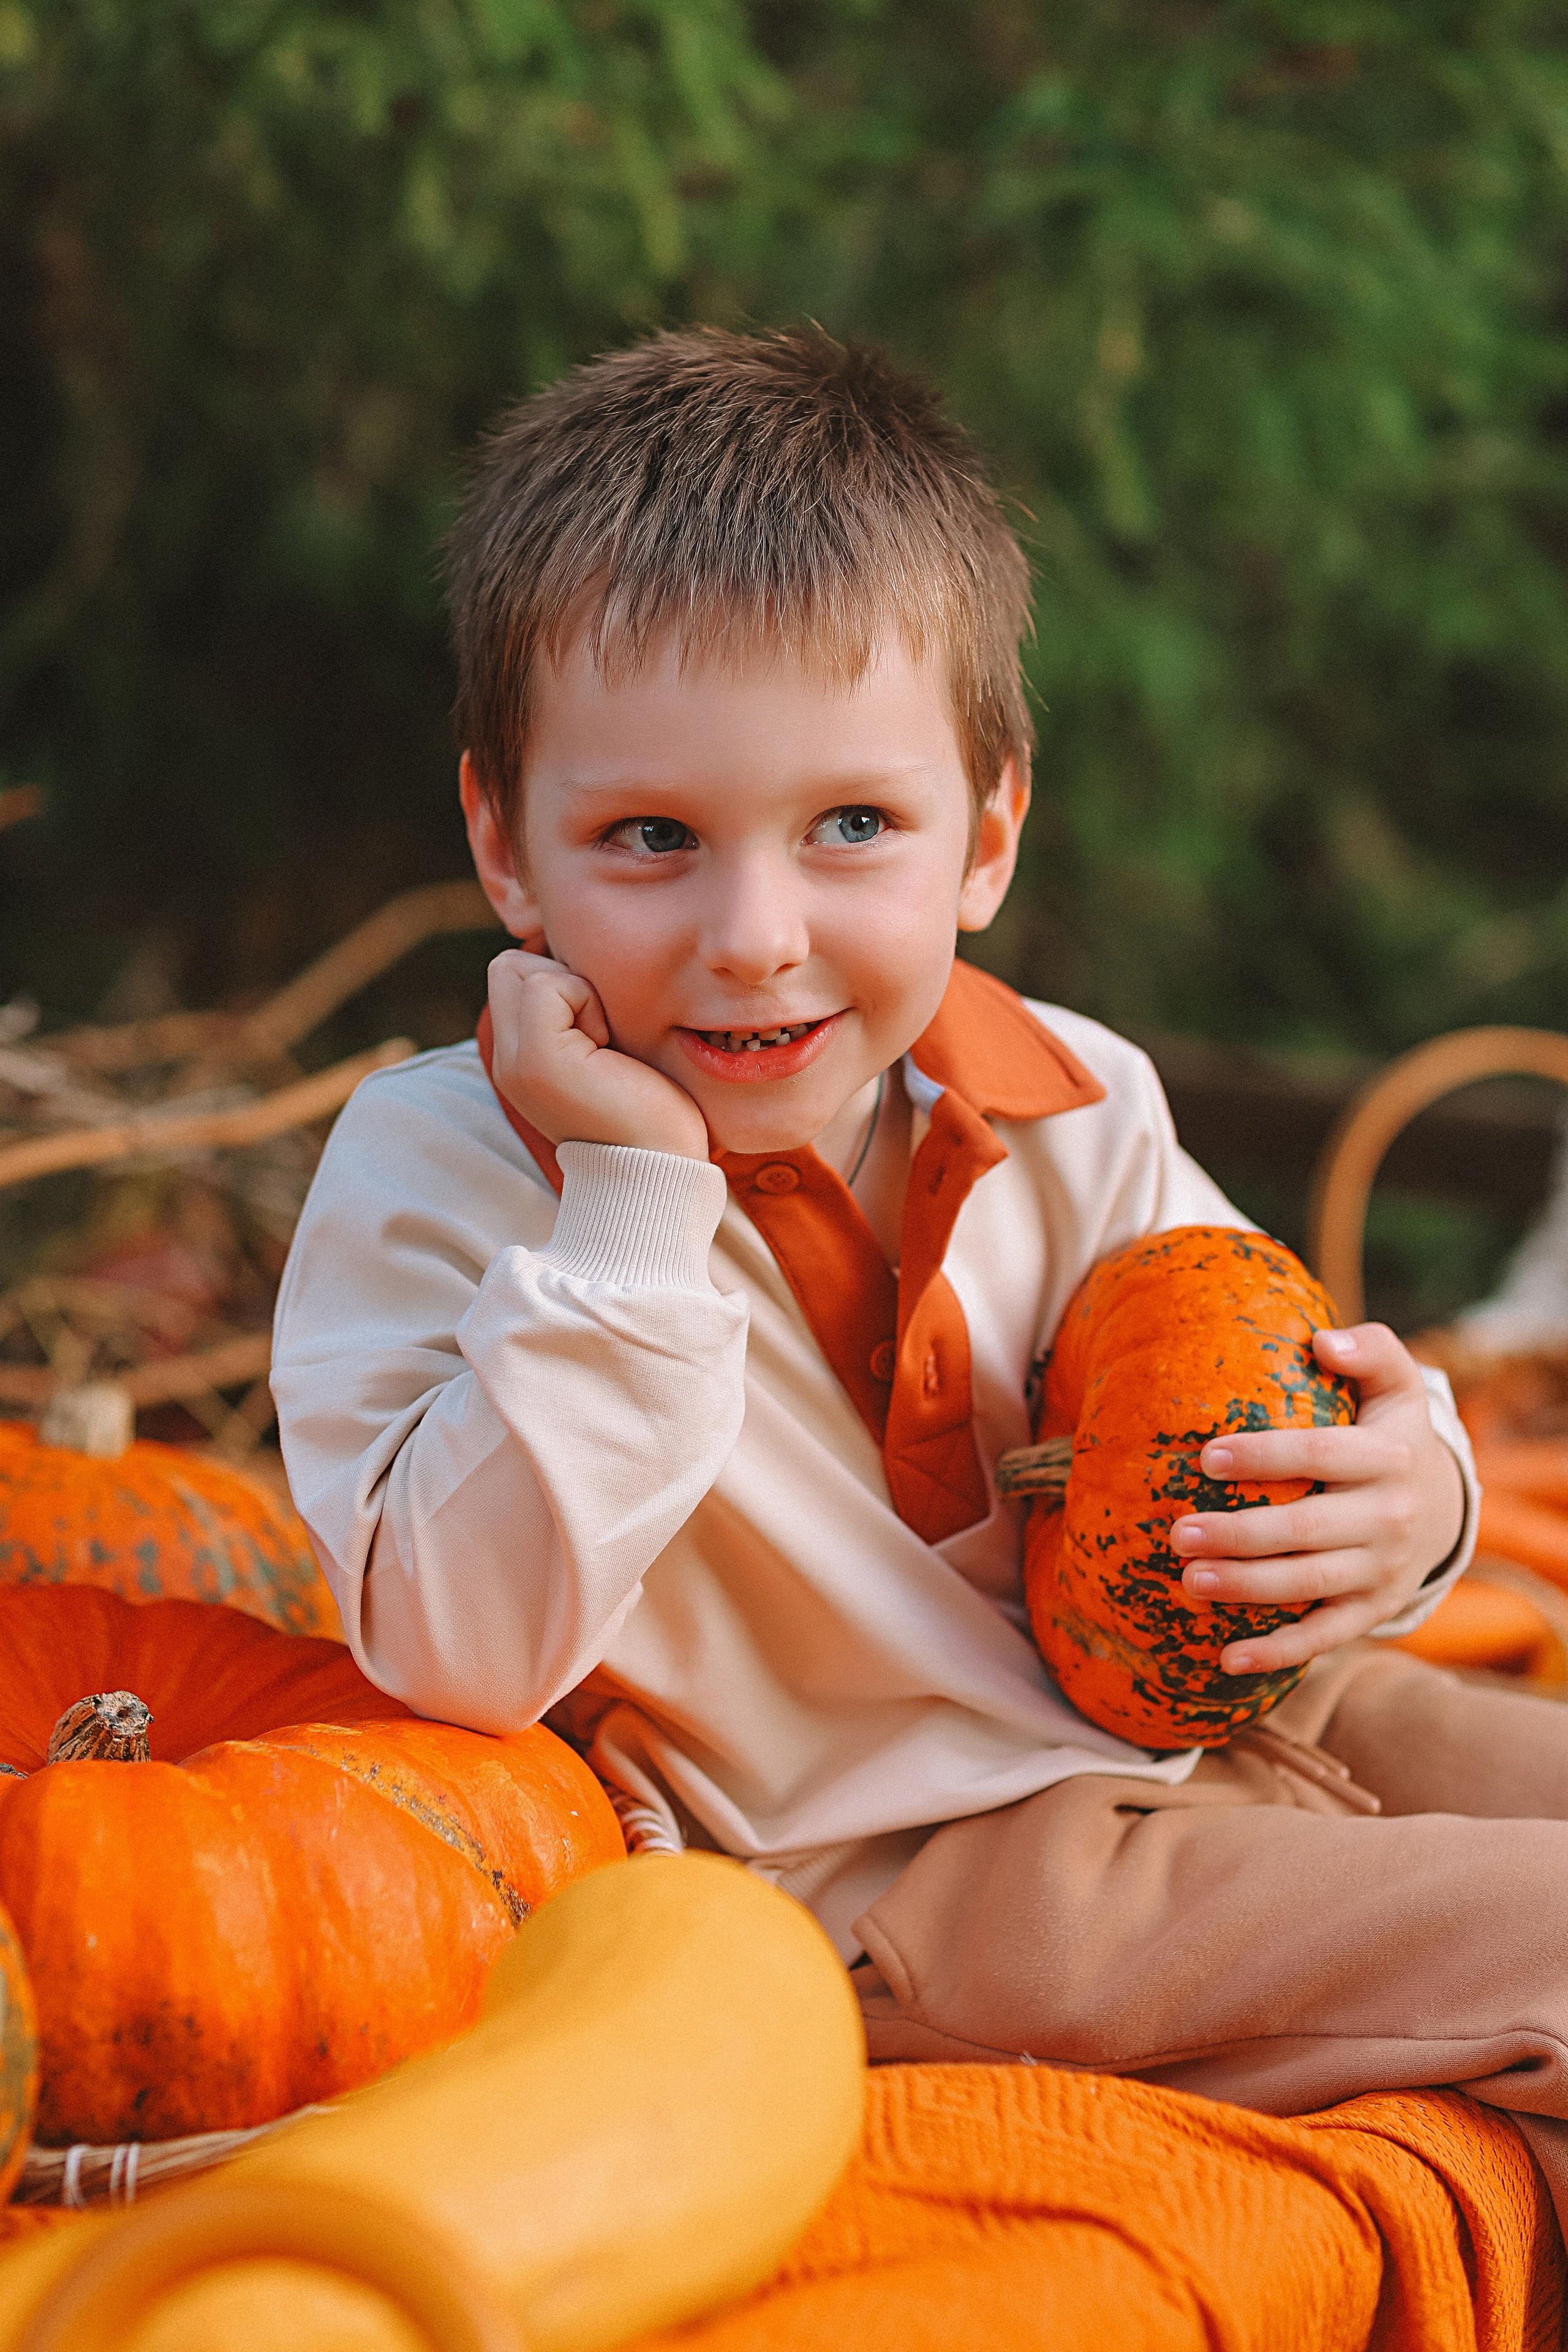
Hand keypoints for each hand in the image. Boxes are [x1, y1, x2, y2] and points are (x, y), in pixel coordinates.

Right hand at [485, 949, 709, 1160]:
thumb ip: (575, 1012)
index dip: (560, 981)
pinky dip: (586, 1002)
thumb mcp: (602, 1050)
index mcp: (519, 1060)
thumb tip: (578, 960)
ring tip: (604, 1046)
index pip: (511, 973)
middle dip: (561, 979)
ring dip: (577, 992)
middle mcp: (505, 1062)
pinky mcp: (536, 1060)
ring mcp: (515, 1063)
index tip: (601, 1033)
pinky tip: (608, 1050)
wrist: (662, 1170)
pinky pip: (549, 985)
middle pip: (509, 965)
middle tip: (601, 1035)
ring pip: (522, 968)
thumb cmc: (650, 1110)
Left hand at [1171, 1323, 1466, 1674]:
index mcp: (1390, 1457)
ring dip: (1247, 1589)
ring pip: (1310, 1586)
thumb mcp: (1396, 1382)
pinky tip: (1229, 1660)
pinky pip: (1326, 1637)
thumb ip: (1370, 1349)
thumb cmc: (1392, 1431)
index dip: (1266, 1456)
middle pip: (1308, 1530)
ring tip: (1189, 1581)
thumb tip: (1323, 1340)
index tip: (1207, 1457)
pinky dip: (1280, 1653)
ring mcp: (1383, 1571)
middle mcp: (1391, 1518)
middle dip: (1240, 1534)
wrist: (1445, 1505)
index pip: (1321, 1454)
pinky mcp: (1373, 1610)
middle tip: (1178, 1533)